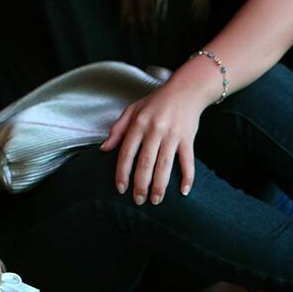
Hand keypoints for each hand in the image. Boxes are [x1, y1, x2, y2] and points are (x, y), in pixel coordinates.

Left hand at [100, 85, 201, 205]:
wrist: (186, 90)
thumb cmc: (156, 101)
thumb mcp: (132, 110)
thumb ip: (117, 130)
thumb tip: (104, 149)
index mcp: (138, 124)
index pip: (127, 153)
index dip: (122, 172)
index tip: (121, 188)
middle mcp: (155, 131)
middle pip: (145, 162)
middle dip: (141, 185)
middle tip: (138, 201)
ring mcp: (173, 135)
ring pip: (165, 165)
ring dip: (160, 185)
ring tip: (156, 201)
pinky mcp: (188, 139)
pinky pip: (188, 161)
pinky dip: (187, 176)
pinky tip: (184, 191)